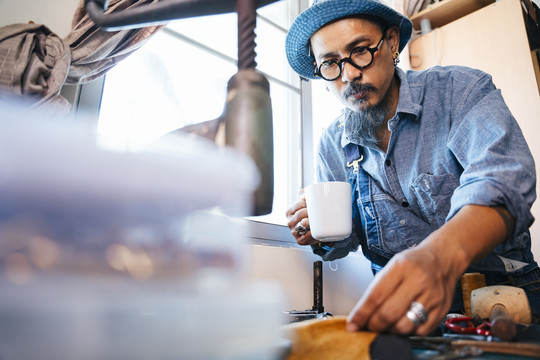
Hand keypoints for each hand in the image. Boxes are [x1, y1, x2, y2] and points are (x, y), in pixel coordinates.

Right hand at [285, 189, 316, 245]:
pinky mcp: (300, 240)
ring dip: (311, 220)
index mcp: (289, 212)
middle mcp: (289, 222)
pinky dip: (313, 232)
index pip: (298, 203)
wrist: (313, 231)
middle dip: (310, 211)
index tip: (313, 202)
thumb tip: (307, 191)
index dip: (307, 202)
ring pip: (303, 223)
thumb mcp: (305, 204)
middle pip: (300, 213)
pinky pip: (307, 235)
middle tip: (317, 211)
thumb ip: (304, 194)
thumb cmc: (308, 216)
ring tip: (317, 219)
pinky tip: (316, 229)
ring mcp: (294, 232)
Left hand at [345, 205, 511, 335]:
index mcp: (401, 267)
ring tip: (385, 325)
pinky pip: (420, 331)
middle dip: (373, 325)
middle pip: (388, 314)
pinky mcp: (442, 309)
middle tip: (368, 326)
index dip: (361, 314)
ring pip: (404, 326)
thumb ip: (377, 288)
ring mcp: (432, 297)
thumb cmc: (414, 262)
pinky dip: (408, 332)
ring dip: (390, 331)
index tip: (352, 324)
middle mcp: (418, 281)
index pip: (375, 296)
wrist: (443, 258)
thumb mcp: (392, 266)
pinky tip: (403, 323)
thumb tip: (361, 313)